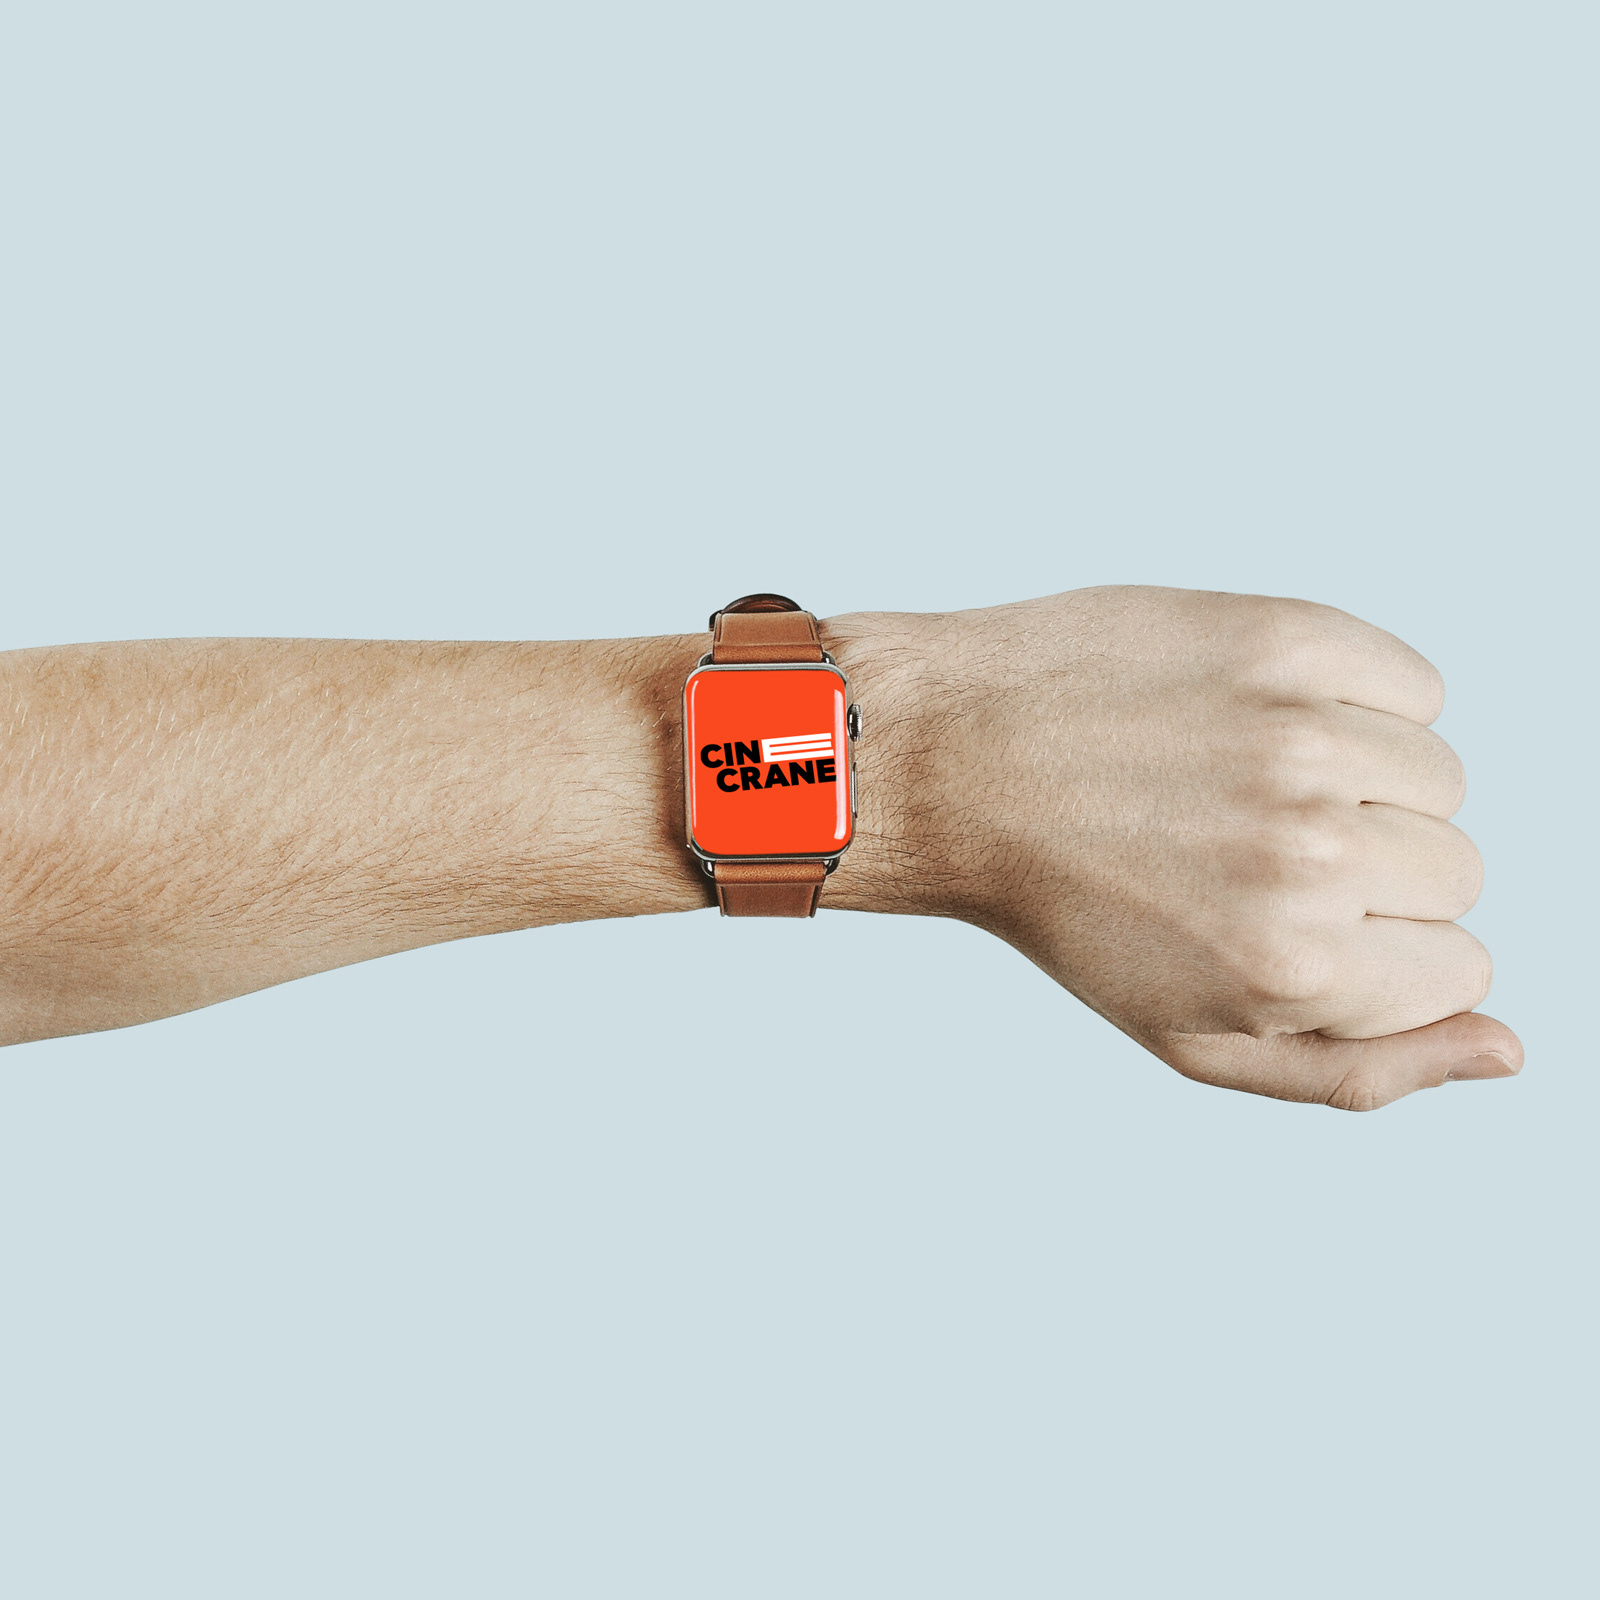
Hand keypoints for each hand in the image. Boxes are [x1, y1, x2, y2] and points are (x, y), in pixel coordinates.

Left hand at [829, 586, 1521, 1109]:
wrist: (952, 762)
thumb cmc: (1071, 908)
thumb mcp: (1191, 1036)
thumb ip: (1357, 1071)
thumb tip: (1508, 1050)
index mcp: (1294, 967)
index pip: (1463, 968)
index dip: (1375, 952)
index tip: (1278, 921)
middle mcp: (1309, 854)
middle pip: (1457, 870)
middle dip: (1371, 872)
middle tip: (1238, 850)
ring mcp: (1299, 735)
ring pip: (1437, 776)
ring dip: (1359, 784)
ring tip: (1235, 782)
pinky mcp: (1285, 637)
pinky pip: (1411, 684)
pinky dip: (1356, 700)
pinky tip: (1252, 718)